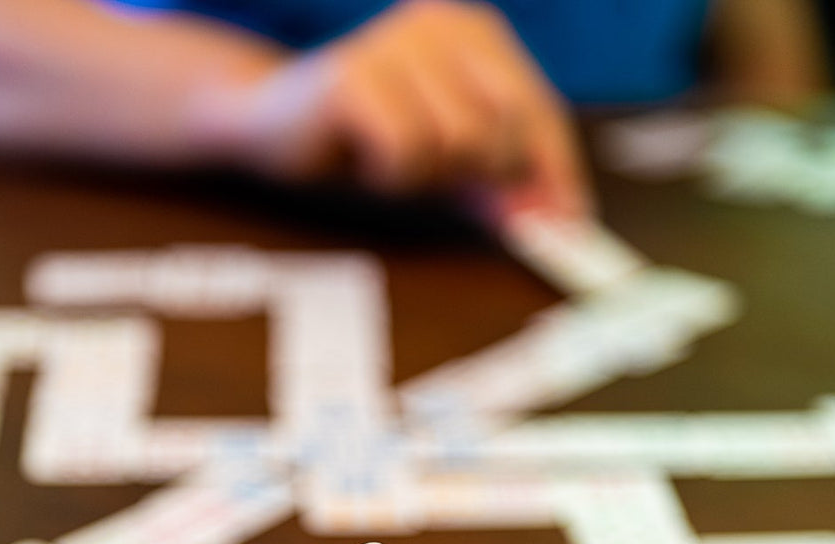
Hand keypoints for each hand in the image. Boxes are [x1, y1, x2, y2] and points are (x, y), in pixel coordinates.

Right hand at [203, 0, 591, 219]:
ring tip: (391, 160)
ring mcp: (397, 44)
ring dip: (426, 175)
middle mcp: (442, 23)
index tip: (566, 230)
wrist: (268, 121)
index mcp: (477, 31)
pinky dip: (389, 174)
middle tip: (440, 184)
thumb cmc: (367, 137)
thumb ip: (501, 180)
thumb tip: (556, 223)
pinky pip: (406, 152)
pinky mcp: (354, 78)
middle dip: (484, 177)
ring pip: (457, 144)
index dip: (557, 175)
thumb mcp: (449, 157)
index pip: (541, 111)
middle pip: (508, 129)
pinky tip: (363, 157)